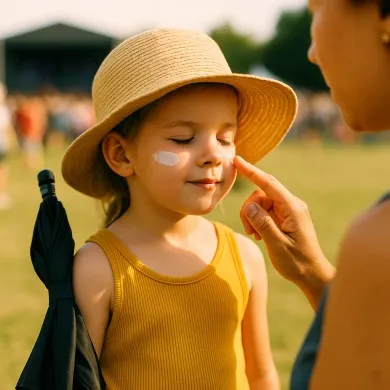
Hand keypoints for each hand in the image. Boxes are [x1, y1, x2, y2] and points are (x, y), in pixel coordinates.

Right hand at [234, 156, 334, 307]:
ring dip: (252, 216)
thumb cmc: (297, 262)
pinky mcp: (284, 217)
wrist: (311, 275)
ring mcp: (288, 210)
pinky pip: (264, 211)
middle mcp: (291, 205)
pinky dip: (257, 220)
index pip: (269, 184)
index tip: (237, 160)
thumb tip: (249, 206)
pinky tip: (259, 235)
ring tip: (255, 235)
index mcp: (293, 208)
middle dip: (249, 208)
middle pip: (261, 193)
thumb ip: (263, 224)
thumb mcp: (277, 246)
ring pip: (260, 202)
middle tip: (249, 229)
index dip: (251, 171)